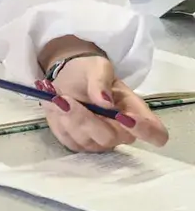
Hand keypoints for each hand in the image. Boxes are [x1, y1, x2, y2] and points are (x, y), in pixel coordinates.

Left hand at [41, 55, 169, 152]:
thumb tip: (105, 102)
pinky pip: (68, 140)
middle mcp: (121, 132)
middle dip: (86, 119)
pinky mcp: (78, 143)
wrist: (67, 76)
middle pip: (111, 138)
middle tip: (66, 100)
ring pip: (86, 141)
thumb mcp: (98, 67)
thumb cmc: (90, 72)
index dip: (145, 131)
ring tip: (58, 98)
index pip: (156, 134)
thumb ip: (102, 81)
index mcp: (136, 112)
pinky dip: (58, 122)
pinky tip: (54, 106)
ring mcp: (99, 141)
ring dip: (68, 119)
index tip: (125, 117)